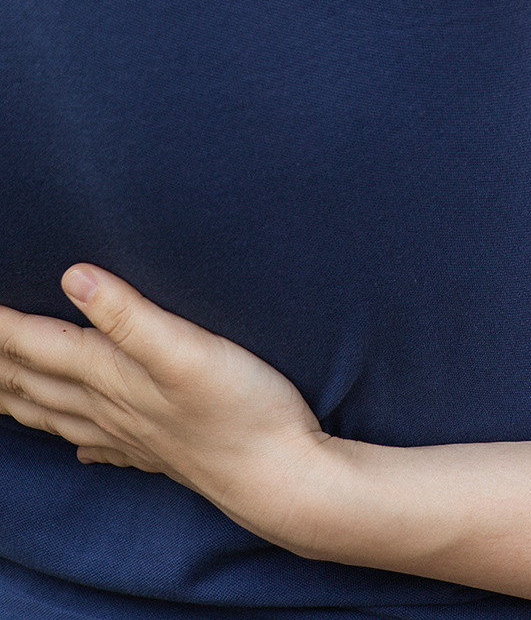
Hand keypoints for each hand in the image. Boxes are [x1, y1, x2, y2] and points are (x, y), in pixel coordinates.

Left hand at [0, 265, 329, 549]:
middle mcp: (111, 409)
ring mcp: (133, 436)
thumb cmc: (240, 408)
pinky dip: (79, 443)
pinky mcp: (160, 453)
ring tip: (1, 389)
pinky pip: (102, 449)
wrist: (279, 477)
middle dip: (0, 363)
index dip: (4, 325)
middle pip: (36, 384)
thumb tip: (74, 277)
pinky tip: (80, 449)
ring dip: (22, 400)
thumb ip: (130, 315)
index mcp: (112, 377)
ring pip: (59, 417)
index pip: (39, 345)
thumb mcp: (187, 351)